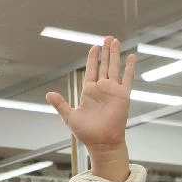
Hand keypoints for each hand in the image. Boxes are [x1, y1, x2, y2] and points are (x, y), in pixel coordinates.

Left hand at [47, 38, 134, 181]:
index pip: (92, 70)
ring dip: (115, 54)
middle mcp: (102, 89)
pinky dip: (130, 67)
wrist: (102, 143)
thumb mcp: (69, 116)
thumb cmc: (86, 133)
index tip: (94, 47)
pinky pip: (127, 78)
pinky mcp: (123, 96)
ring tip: (115, 40)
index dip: (93, 58)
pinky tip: (132, 56)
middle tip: (107, 38)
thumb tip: (49, 94)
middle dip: (105, 51)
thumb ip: (60, 104)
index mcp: (89, 92)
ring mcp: (113, 91)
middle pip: (104, 65)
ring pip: (115, 68)